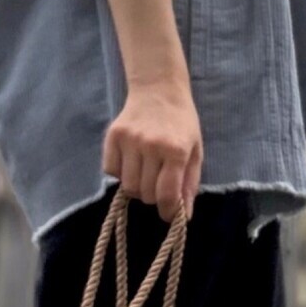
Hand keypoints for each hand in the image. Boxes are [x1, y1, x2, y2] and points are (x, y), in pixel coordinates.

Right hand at [103, 79, 202, 222]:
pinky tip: (131, 162)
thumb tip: (184, 216)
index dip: (168, 212)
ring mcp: (129, 140)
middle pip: (145, 194)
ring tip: (145, 173)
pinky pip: (111, 171)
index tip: (169, 215)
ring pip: (127, 186)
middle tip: (158, 184)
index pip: (167, 194)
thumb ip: (189, 184)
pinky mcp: (112, 136)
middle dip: (153, 197)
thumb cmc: (181, 124)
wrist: (158, 90)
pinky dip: (120, 174)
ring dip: (136, 187)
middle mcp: (151, 146)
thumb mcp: (195, 152)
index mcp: (176, 150)